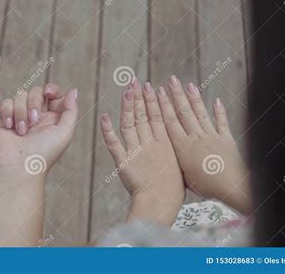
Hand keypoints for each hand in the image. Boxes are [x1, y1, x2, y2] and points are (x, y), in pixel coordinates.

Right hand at [0, 84, 77, 177]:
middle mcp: (37, 115)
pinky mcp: (5, 119)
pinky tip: (10, 127)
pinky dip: (8, 112)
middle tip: (34, 121)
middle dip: (35, 102)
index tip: (49, 94)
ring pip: (20, 95)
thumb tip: (73, 90)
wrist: (19, 167)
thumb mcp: (65, 132)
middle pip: (36, 91)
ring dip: (21, 111)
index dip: (51, 89)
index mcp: (53, 117)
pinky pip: (6, 102)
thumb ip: (71, 110)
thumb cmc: (44, 153)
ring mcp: (21, 116)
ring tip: (22, 131)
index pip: (53, 93)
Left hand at [100, 78, 184, 225]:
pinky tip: (104, 117)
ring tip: (126, 90)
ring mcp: (137, 150)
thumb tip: (174, 141)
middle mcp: (151, 143)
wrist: (161, 202)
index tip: (152, 87)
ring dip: (128, 106)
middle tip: (136, 81)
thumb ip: (174, 152)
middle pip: (144, 116)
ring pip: (130, 124)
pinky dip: (108, 130)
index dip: (154, 101)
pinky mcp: (123, 161)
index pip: (158, 117)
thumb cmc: (173, 190)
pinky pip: (114, 143)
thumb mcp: (180, 166)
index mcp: (166, 143)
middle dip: (140, 98)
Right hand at [157, 76, 250, 213]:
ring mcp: (212, 136)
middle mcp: (196, 137)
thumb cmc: (207, 186)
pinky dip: (219, 112)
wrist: (232, 186)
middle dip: (176, 95)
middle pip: (184, 113)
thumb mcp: (184, 178)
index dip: (163, 105)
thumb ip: (176, 164)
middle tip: (171, 80)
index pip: (170, 122)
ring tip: (189, 85)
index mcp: (183, 147)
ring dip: (194, 99)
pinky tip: (216, 101)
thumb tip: (167, 159)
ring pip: (200, 114)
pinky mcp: (227, 140)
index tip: (158, 92)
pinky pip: (221, 123)